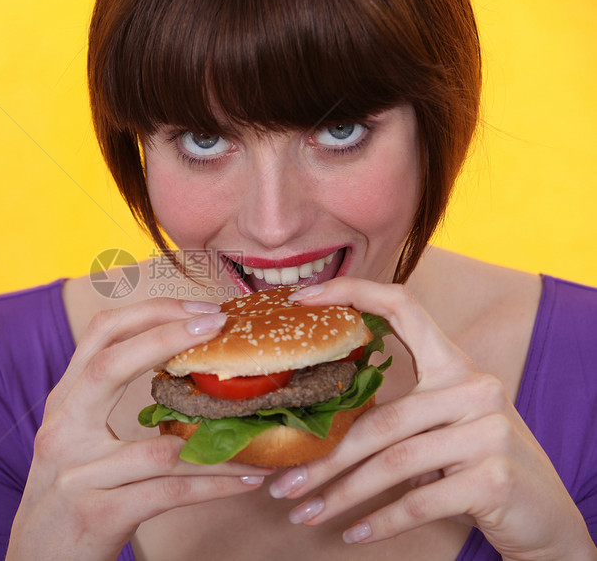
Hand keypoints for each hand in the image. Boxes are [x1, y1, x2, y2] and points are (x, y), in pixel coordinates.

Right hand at [5, 297, 273, 560]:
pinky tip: (247, 480)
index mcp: (63, 405)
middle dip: (166, 334)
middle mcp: (62, 430)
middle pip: (110, 364)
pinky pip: (168, 492)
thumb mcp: (76, 444)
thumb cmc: (68, 500)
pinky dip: (214, 485)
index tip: (199, 310)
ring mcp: (76, 473)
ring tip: (258, 430)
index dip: (148, 313)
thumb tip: (175, 382)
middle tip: (216, 324)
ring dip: (219, 441)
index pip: (98, 336)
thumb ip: (105, 408)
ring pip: (158, 445)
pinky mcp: (97, 514)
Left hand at [268, 278, 595, 560]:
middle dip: (324, 458)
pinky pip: (418, 501)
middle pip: (380, 419)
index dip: (351, 293)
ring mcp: (488, 432)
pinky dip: (380, 522)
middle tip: (281, 483)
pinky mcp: (494, 478)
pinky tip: (352, 533)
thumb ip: (397, 412)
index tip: (302, 299)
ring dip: (340, 495)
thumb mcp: (441, 427)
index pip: (402, 306)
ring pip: (391, 463)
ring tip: (302, 512)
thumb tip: (313, 421)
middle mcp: (474, 388)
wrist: (544, 517)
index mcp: (454, 365)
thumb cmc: (476, 465)